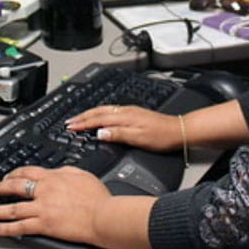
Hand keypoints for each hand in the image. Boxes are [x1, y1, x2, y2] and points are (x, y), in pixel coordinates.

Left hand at [0, 166, 110, 243]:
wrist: (102, 215)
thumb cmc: (96, 198)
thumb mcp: (80, 174)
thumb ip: (64, 171)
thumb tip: (55, 172)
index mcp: (52, 177)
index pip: (26, 172)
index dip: (14, 174)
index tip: (7, 176)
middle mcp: (43, 191)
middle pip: (14, 187)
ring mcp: (41, 209)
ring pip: (11, 208)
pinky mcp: (43, 225)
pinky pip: (19, 227)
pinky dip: (4, 228)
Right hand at [66, 105, 181, 152]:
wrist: (179, 131)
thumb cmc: (161, 137)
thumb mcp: (138, 139)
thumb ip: (118, 135)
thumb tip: (99, 133)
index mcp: (124, 117)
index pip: (98, 119)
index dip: (83, 123)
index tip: (71, 126)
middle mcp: (126, 111)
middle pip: (99, 111)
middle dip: (82, 116)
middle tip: (69, 121)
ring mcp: (130, 111)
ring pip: (104, 109)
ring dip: (90, 113)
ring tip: (80, 117)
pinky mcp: (134, 113)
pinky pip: (111, 110)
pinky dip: (100, 113)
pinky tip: (100, 116)